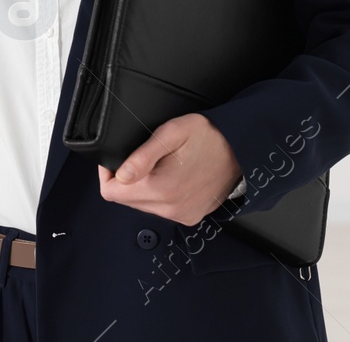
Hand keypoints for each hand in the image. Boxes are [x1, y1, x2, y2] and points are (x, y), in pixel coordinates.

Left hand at [97, 113, 241, 226]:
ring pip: (142, 205)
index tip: (117, 158)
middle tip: (142, 158)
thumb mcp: (172, 133)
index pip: (111, 192)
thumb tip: (120, 174)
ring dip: (143, 187)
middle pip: (126, 199)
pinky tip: (171, 176)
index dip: (107, 173)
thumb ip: (142, 156)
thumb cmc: (209, 136)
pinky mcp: (190, 216)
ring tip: (160, 165)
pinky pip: (161, 209)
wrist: (242, 150)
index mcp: (161, 189)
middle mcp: (171, 209)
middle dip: (126, 179)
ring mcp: (181, 215)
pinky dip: (159, 194)